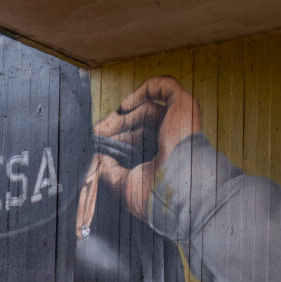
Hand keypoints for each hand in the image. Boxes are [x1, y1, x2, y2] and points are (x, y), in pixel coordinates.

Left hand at [94, 76, 200, 219]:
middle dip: (116, 127)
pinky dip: (144, 90)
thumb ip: (110, 171)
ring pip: (149, 109)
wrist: (176, 189)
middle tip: (96, 132)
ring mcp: (181, 122)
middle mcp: (175, 139)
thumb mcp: (124, 185)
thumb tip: (98, 158)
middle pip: (142, 125)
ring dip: (123, 116)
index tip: (98, 141)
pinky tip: (125, 106)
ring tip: (103, 128)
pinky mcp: (185, 106)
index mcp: (165, 159)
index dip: (118, 139)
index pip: (140, 142)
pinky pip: (166, 87)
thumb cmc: (155, 194)